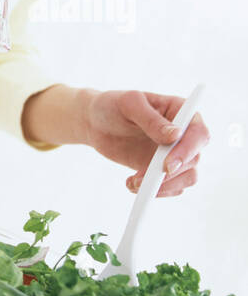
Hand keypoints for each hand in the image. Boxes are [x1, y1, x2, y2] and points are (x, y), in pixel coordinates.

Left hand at [81, 90, 209, 196]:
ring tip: (134, 182)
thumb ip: (151, 119)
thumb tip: (175, 135)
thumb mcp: (129, 104)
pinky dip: (155, 191)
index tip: (167, 165)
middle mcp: (184, 133)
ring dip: (164, 186)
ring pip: (187, 177)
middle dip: (172, 173)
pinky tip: (132, 183)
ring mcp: (176, 153)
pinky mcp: (165, 169)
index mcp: (180, 110)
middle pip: (194, 158)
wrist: (96, 123)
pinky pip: (172, 187)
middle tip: (144, 178)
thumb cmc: (113, 106)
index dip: (188, 151)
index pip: (198, 132)